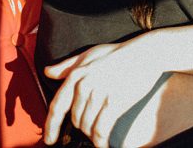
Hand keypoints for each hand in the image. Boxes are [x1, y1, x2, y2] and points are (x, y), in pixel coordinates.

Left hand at [43, 43, 163, 146]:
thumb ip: (67, 65)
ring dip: (93, 133)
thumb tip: (48, 72)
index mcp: (76, 74)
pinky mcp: (114, 101)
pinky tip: (104, 144)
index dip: (51, 126)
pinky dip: (101, 140)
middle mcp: (84, 85)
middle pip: (76, 119)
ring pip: (87, 126)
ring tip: (101, 131)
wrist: (145, 54)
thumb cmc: (118, 54)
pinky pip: (101, 129)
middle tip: (94, 124)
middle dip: (83, 126)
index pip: (57, 106)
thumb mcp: (90, 54)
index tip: (50, 139)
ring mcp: (98, 93)